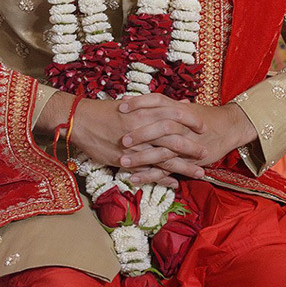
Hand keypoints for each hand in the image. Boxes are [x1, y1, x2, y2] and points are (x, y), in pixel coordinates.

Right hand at [38, 91, 205, 186]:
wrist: (79, 120)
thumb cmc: (105, 111)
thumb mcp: (133, 103)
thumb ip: (156, 106)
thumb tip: (180, 102)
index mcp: (144, 111)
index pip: (174, 114)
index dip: (190, 121)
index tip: (203, 127)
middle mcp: (142, 128)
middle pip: (173, 139)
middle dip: (192, 147)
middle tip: (206, 153)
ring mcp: (135, 146)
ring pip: (164, 157)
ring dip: (183, 167)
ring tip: (199, 174)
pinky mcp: (125, 159)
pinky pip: (147, 170)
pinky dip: (162, 178)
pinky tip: (174, 184)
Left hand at [117, 94, 256, 184]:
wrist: (229, 127)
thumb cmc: (204, 116)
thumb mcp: (185, 107)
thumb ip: (165, 106)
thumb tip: (143, 100)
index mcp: (178, 110)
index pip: (157, 102)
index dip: (139, 103)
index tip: (121, 106)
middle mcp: (181, 126)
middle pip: (159, 128)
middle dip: (140, 135)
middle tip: (122, 139)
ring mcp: (184, 144)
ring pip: (162, 152)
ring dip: (141, 158)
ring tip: (122, 162)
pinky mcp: (186, 160)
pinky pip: (166, 169)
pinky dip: (150, 175)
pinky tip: (134, 178)